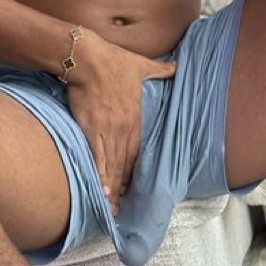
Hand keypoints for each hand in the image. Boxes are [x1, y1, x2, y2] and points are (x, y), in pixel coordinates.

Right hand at [63, 32, 175, 215]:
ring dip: (113, 187)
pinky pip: (97, 158)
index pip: (136, 149)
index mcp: (135, 117)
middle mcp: (124, 128)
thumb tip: (177, 66)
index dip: (133, 168)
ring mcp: (107, 131)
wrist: (88, 60)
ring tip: (112, 206)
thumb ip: (161, 70)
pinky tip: (101, 193)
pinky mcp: (90, 130)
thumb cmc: (114, 61)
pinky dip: (100, 176)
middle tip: (121, 205)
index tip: (131, 183)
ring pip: (112, 165)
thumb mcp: (142, 65)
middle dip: (123, 184)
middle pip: (124, 162)